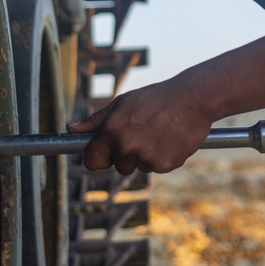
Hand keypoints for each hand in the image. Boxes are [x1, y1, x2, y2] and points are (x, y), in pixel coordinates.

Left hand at [70, 76, 214, 174]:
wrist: (192, 99)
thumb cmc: (156, 98)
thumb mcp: (122, 103)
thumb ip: (96, 120)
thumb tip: (71, 129)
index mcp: (111, 131)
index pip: (92, 161)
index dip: (99, 159)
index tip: (107, 155)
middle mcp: (125, 147)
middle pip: (120, 166)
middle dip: (129, 155)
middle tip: (145, 133)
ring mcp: (145, 158)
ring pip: (141, 166)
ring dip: (148, 154)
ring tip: (161, 132)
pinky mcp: (164, 165)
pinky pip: (159, 167)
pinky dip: (165, 157)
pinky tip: (171, 138)